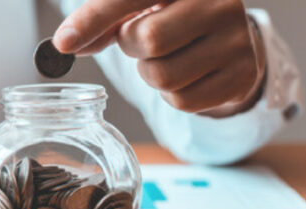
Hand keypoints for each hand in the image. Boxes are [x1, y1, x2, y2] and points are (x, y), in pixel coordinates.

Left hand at [53, 0, 265, 115]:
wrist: (230, 37)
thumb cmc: (173, 17)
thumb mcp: (140, 7)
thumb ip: (104, 20)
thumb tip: (66, 43)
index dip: (93, 19)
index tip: (63, 43)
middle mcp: (220, 3)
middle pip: (148, 40)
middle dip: (132, 47)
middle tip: (142, 40)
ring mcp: (237, 40)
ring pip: (162, 76)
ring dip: (150, 73)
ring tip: (166, 56)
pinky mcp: (243, 76)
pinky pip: (183, 101)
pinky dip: (172, 95)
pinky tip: (186, 74)